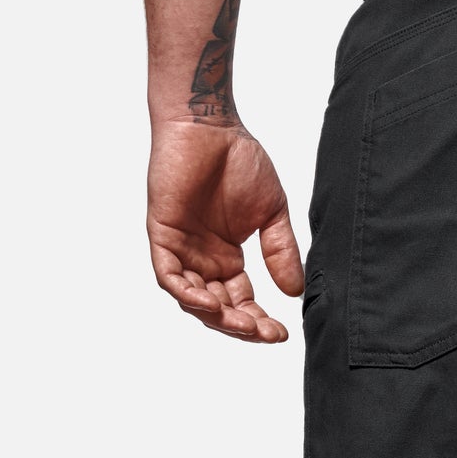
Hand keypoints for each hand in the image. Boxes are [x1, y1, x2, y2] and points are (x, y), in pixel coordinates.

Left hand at [146, 120, 302, 342]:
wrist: (209, 123)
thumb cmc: (238, 159)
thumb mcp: (271, 214)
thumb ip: (281, 251)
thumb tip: (295, 292)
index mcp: (226, 258)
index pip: (241, 303)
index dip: (259, 322)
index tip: (282, 334)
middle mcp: (202, 260)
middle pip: (218, 309)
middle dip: (241, 327)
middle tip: (265, 334)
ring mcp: (180, 249)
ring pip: (192, 300)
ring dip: (216, 317)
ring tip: (243, 325)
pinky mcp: (161, 235)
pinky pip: (168, 276)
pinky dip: (186, 294)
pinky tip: (210, 304)